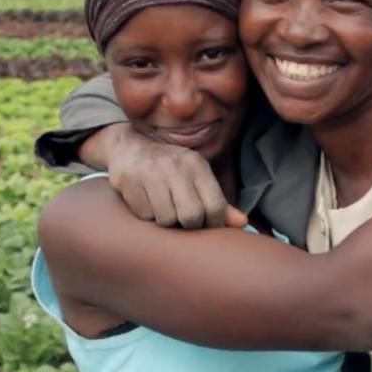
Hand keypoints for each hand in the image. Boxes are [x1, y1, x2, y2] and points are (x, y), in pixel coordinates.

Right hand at [105, 131, 247, 228]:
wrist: (129, 146)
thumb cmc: (170, 169)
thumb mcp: (196, 178)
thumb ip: (218, 202)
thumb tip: (243, 223)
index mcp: (197, 166)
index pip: (215, 206)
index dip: (213, 224)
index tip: (206, 225)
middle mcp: (176, 166)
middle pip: (191, 216)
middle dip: (188, 225)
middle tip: (181, 220)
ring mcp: (151, 172)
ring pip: (166, 219)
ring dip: (165, 221)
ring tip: (162, 209)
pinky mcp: (129, 180)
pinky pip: (144, 215)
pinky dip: (146, 216)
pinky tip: (145, 203)